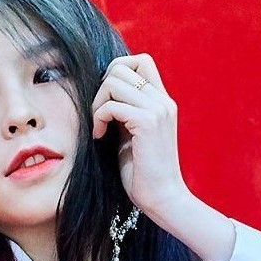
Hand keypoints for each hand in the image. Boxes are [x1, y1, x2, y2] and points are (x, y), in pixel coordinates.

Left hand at [91, 54, 188, 218]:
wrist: (162, 199)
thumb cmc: (143, 175)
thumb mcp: (130, 136)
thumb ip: (122, 113)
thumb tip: (99, 96)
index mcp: (161, 101)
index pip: (140, 61)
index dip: (115, 72)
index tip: (105, 102)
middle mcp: (163, 101)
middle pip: (122, 65)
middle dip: (101, 88)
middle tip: (98, 116)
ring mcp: (157, 110)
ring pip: (114, 81)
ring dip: (97, 104)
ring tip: (98, 128)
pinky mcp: (148, 123)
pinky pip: (112, 105)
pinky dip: (98, 118)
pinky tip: (99, 136)